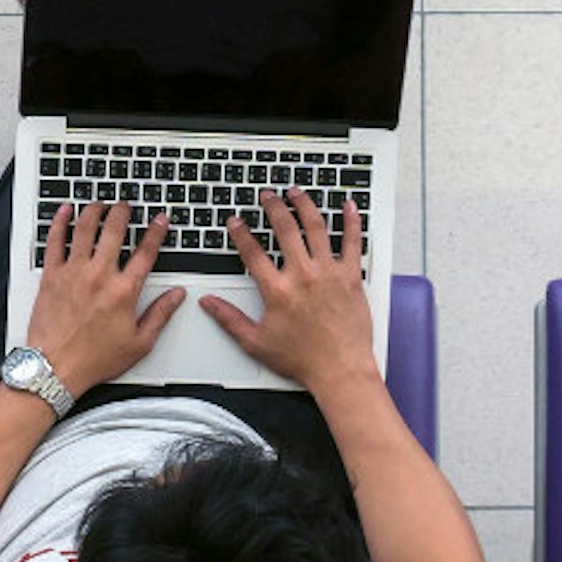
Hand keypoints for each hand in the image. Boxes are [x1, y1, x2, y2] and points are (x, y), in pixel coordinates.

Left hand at [25, 202, 180, 401]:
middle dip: (123, 211)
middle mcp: (99, 276)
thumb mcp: (139, 343)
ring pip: (84, 229)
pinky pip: (54, 241)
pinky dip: (59, 222)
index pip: (145, 252)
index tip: (160, 220)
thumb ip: (160, 315)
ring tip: (99, 203)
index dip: (156, 232)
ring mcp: (73, 273)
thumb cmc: (94, 359)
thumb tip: (177, 296)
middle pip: (114, 230)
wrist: (56, 367)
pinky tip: (64, 211)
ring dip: (94, 210)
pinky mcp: (51, 276)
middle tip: (126, 205)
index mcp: (124, 292)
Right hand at [202, 189, 379, 395]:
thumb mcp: (256, 343)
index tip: (236, 222)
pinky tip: (348, 206)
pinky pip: (353, 242)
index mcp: (277, 290)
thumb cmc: (303, 359)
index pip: (253, 252)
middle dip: (273, 207)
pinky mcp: (351, 277)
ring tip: (297, 192)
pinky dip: (352, 222)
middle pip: (285, 229)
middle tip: (268, 196)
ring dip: (305, 205)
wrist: (340, 370)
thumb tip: (208, 303)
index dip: (241, 233)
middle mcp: (302, 275)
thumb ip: (229, 319)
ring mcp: (328, 273)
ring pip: (316, 227)